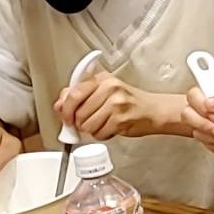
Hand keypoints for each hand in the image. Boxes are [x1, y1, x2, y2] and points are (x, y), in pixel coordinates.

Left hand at [55, 71, 180, 139]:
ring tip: (103, 124)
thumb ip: (79, 96)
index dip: (65, 108)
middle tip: (89, 122)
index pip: (74, 93)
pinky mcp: (122, 120)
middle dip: (80, 122)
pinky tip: (111, 128)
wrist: (154, 110)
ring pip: (87, 125)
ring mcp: (117, 104)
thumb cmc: (128, 102)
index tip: (66, 117)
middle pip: (78, 113)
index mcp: (102, 79)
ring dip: (92, 130)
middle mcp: (110, 88)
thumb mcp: (103, 92)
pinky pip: (99, 134)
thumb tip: (59, 106)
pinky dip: (103, 135)